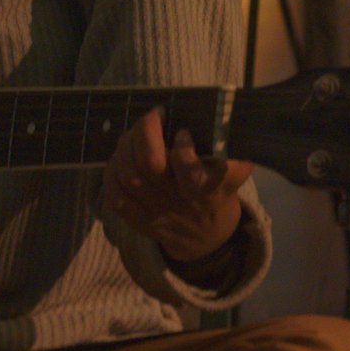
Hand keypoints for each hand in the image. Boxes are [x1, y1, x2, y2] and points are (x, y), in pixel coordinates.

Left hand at [102, 106, 252, 264]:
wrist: (207, 236)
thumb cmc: (220, 190)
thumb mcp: (236, 170)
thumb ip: (230, 146)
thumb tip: (220, 114)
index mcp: (207, 190)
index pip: (191, 173)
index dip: (183, 149)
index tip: (183, 131)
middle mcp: (178, 202)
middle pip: (149, 165)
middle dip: (145, 132)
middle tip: (153, 117)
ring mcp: (155, 212)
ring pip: (128, 175)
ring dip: (126, 145)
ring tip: (136, 132)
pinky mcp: (138, 220)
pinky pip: (114, 196)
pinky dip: (112, 171)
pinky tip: (122, 157)